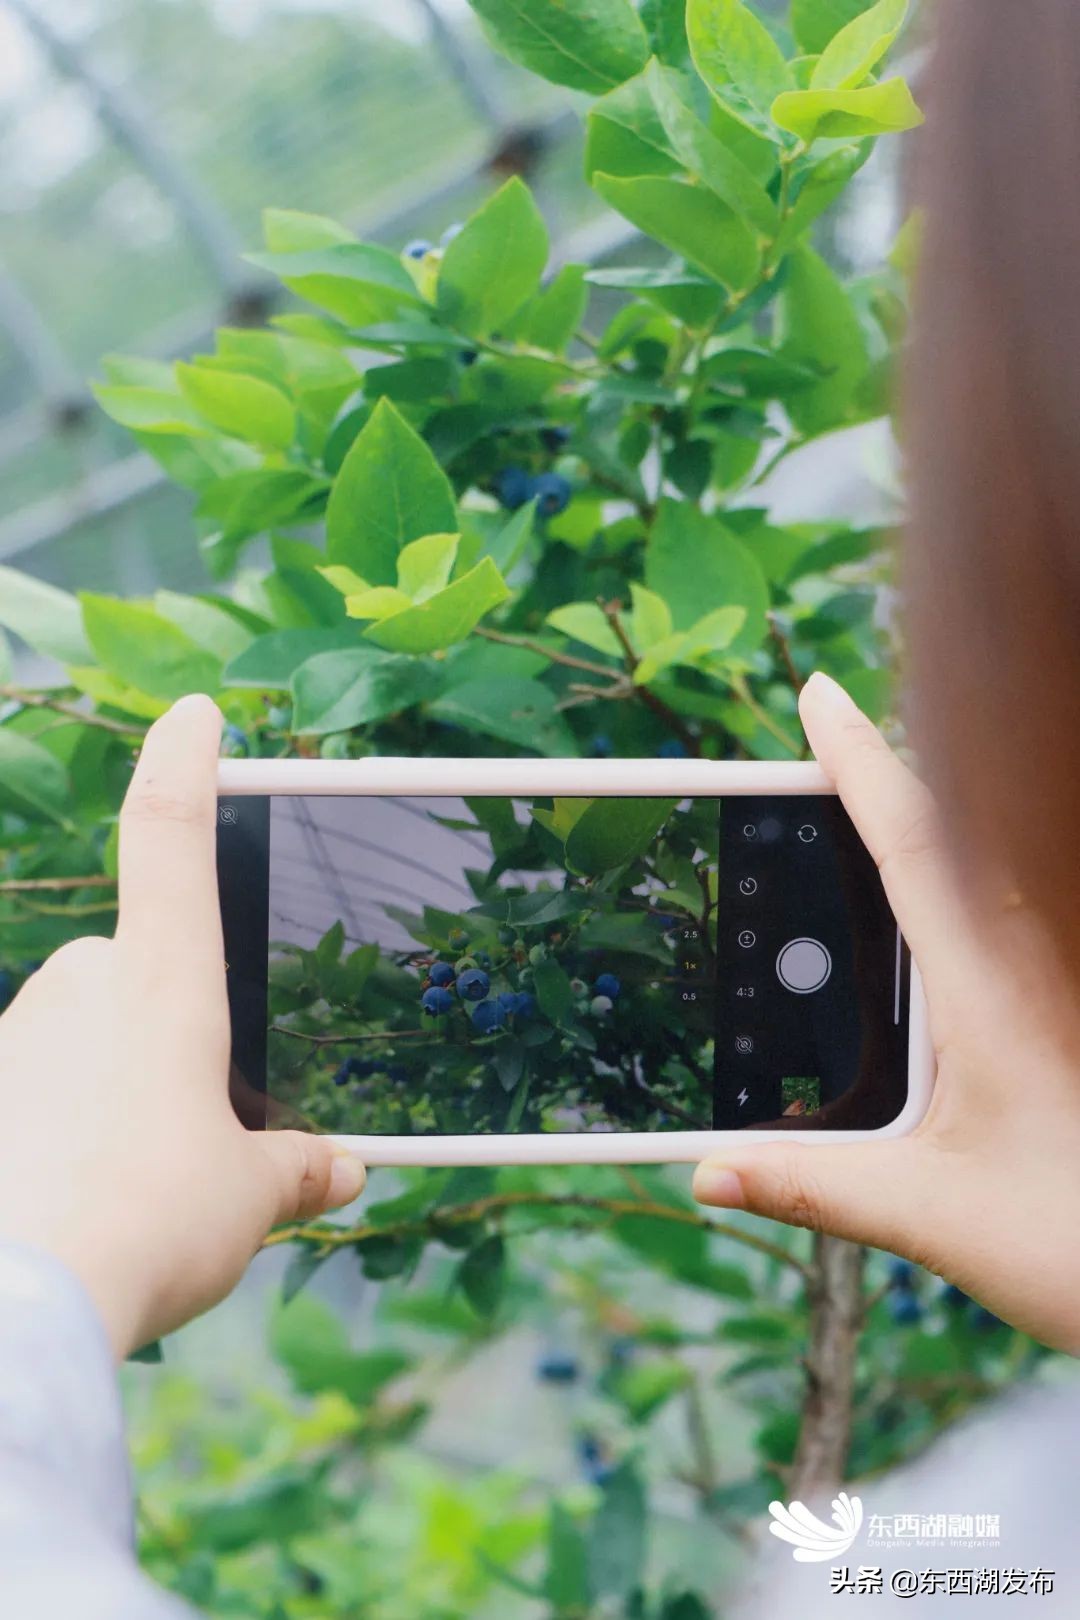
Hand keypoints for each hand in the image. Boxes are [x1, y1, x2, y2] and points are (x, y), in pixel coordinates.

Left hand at [0, 695, 365, 1359]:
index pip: (171, 836)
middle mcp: (83, 985)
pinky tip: (71, 1199)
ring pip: (77, 1036)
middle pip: (137, 973)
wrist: (18, 1303)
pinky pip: (31, 1087)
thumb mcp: (248, 1197)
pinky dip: (55, 1127)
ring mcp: (17, 1034)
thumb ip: (298, 1170)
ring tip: (129, 1190)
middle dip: (165, 1038)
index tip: (191, 714)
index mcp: (167, 981)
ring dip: (108, 1089)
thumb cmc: (149, 1222)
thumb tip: (345, 1170)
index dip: (184, 764)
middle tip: (190, 1134)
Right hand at [694, 672, 1079, 1352]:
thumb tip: (710, 1171)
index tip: (817, 696)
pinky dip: (946, 888)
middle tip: (817, 742)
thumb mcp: (934, 1217)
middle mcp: (1026, 967)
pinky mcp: (1055, 1011)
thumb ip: (815, 1186)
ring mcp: (1049, 983)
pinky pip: (994, 920)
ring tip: (849, 813)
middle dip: (881, 776)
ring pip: (978, 872)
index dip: (860, 761)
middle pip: (948, 836)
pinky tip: (912, 929)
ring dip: (916, 832)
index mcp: (990, 990)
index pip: (914, 844)